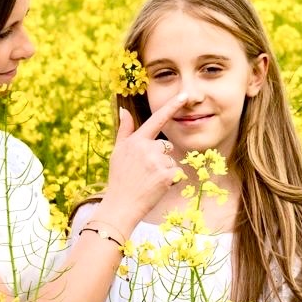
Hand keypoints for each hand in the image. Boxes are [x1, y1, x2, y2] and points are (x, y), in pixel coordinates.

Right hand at [100, 92, 187, 226]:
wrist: (121, 205)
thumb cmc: (119, 178)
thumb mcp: (118, 151)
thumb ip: (124, 130)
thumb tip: (124, 110)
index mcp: (136, 140)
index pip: (156, 120)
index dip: (171, 107)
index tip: (184, 95)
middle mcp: (147, 148)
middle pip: (165, 146)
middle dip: (159, 158)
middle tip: (143, 173)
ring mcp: (158, 162)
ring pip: (171, 160)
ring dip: (164, 170)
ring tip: (148, 181)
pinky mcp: (167, 175)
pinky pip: (177, 173)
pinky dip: (171, 181)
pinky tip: (157, 187)